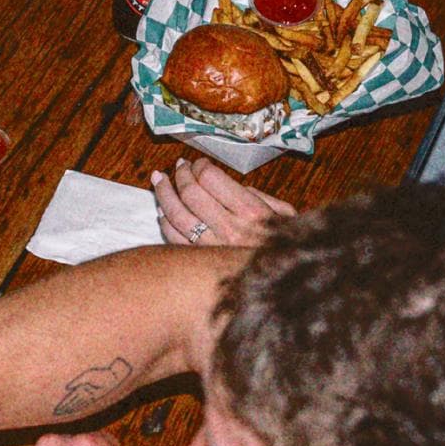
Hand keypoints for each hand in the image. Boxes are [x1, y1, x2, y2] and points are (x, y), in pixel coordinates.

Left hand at [152, 157, 293, 249]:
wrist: (284, 282)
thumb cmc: (285, 246)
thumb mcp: (285, 215)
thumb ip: (259, 196)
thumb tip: (232, 187)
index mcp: (251, 212)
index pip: (211, 178)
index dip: (200, 165)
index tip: (198, 163)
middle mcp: (229, 229)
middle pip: (191, 193)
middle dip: (180, 175)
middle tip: (178, 167)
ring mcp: (212, 247)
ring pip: (177, 214)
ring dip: (164, 194)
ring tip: (159, 180)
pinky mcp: (201, 262)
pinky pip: (175, 239)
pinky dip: (165, 222)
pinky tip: (162, 211)